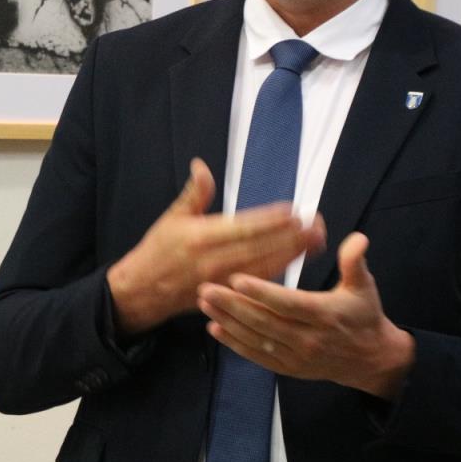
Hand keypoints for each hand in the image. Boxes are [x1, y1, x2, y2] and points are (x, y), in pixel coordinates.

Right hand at [107, 158, 325, 335]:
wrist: (142, 291)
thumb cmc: (158, 250)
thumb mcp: (172, 217)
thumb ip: (194, 193)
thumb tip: (201, 165)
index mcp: (201, 237)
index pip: (243, 228)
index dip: (271, 221)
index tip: (294, 211)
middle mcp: (213, 261)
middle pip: (260, 249)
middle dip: (291, 238)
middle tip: (317, 226)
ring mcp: (221, 281)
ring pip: (264, 268)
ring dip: (292, 255)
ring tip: (315, 241)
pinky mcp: (226, 296)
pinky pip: (257, 285)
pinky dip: (279, 273)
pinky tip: (296, 262)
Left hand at [198, 232, 414, 399]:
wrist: (369, 359)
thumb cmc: (364, 316)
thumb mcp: (365, 286)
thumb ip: (355, 262)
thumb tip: (357, 240)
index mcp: (325, 315)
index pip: (289, 303)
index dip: (262, 292)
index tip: (238, 278)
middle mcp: (308, 339)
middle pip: (265, 322)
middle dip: (234, 305)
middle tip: (207, 288)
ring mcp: (296, 356)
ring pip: (256, 339)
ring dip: (228, 321)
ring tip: (206, 302)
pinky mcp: (288, 368)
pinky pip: (257, 356)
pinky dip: (234, 343)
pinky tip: (215, 328)